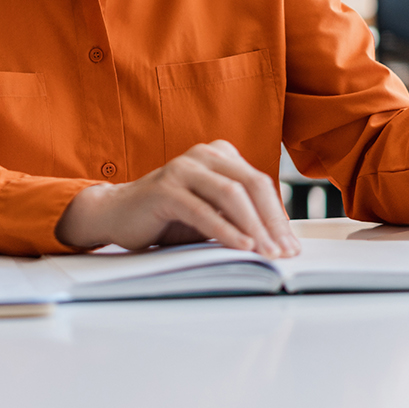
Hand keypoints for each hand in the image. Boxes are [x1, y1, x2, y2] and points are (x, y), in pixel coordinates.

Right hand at [54, 140, 301, 257]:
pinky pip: (202, 210)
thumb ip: (237, 215)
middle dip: (272, 221)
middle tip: (284, 251)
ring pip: (231, 195)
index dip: (279, 216)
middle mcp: (203, 155)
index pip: (259, 184)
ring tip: (267, 252)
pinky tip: (241, 246)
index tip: (291, 246)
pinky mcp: (165, 189)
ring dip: (254, 227)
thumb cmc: (167, 217)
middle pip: (251, 184)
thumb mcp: (209, 213)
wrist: (116, 213)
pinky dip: (225, 230)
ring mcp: (183, 168)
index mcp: (219, 155)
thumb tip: (278, 240)